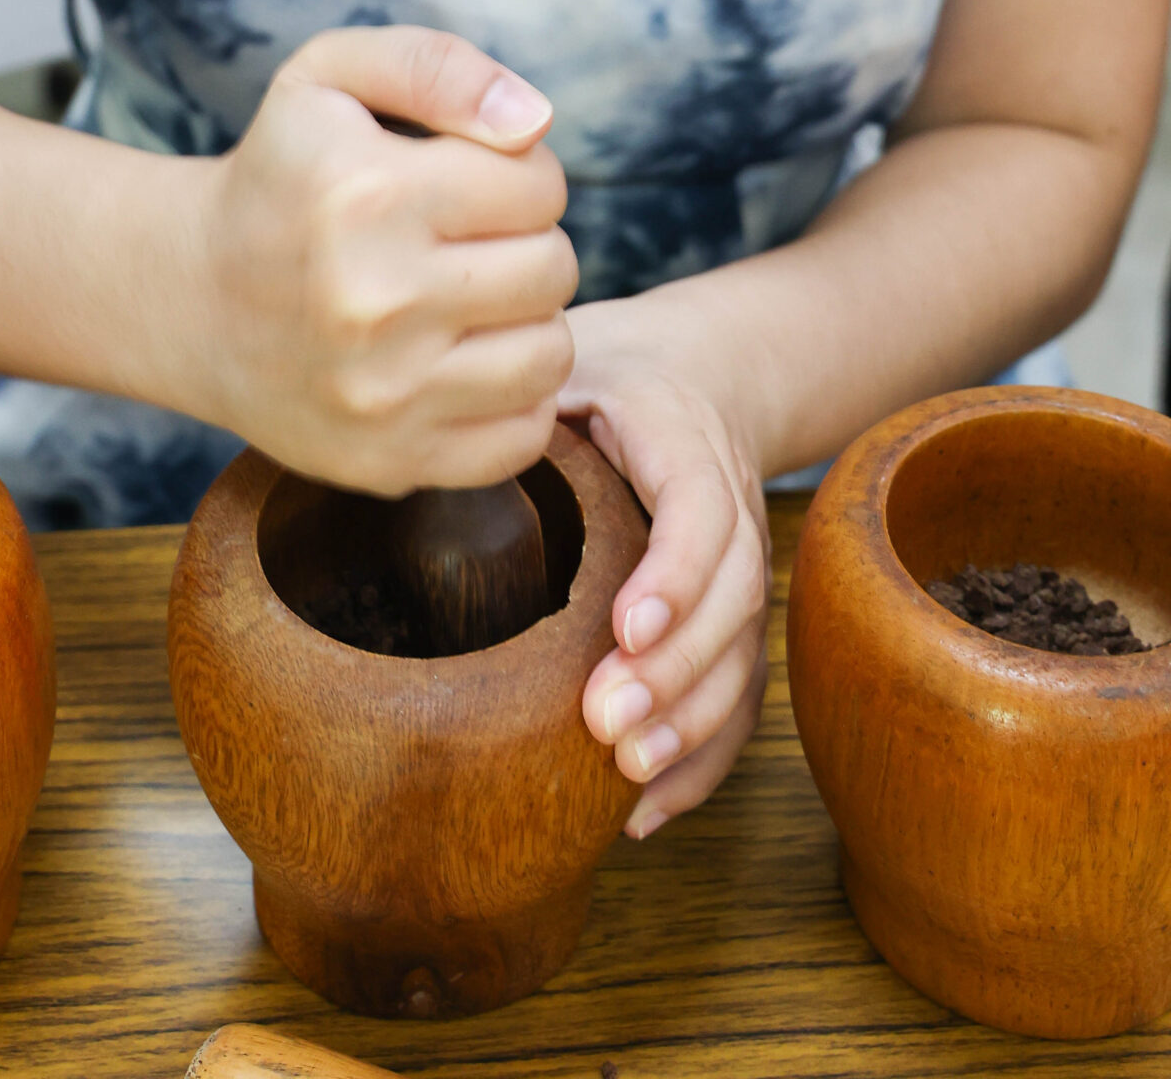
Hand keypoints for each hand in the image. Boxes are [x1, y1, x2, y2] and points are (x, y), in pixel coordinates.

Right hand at [188, 27, 576, 493]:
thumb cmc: (281, 174)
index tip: (467, 185)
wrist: (189, 298)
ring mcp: (382, 393)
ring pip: (551, 355)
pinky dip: (513, 400)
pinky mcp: (388, 462)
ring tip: (470, 302)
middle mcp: (375, 298)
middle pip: (554, 268)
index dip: (516, 174)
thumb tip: (534, 120)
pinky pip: (523, 437)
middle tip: (467, 244)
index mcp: (367, 192)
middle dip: (525, 244)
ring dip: (526, 322)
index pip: (539, 183)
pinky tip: (463, 363)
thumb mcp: (332, 76)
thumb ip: (438, 65)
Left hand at [562, 297, 770, 837]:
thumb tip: (428, 447)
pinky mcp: (731, 616)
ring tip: (627, 776)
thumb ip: (518, 405)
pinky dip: (701, 759)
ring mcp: (739, 564)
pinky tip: (645, 809)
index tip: (627, 627)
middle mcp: (728, 502)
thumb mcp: (565, 362)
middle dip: (675, 671)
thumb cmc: (604, 372)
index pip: (699, 505)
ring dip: (691, 724)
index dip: (673, 572)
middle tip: (607, 724)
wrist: (695, 372)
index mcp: (681, 433)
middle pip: (730, 595)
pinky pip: (736, 694)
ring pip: (742, 654)